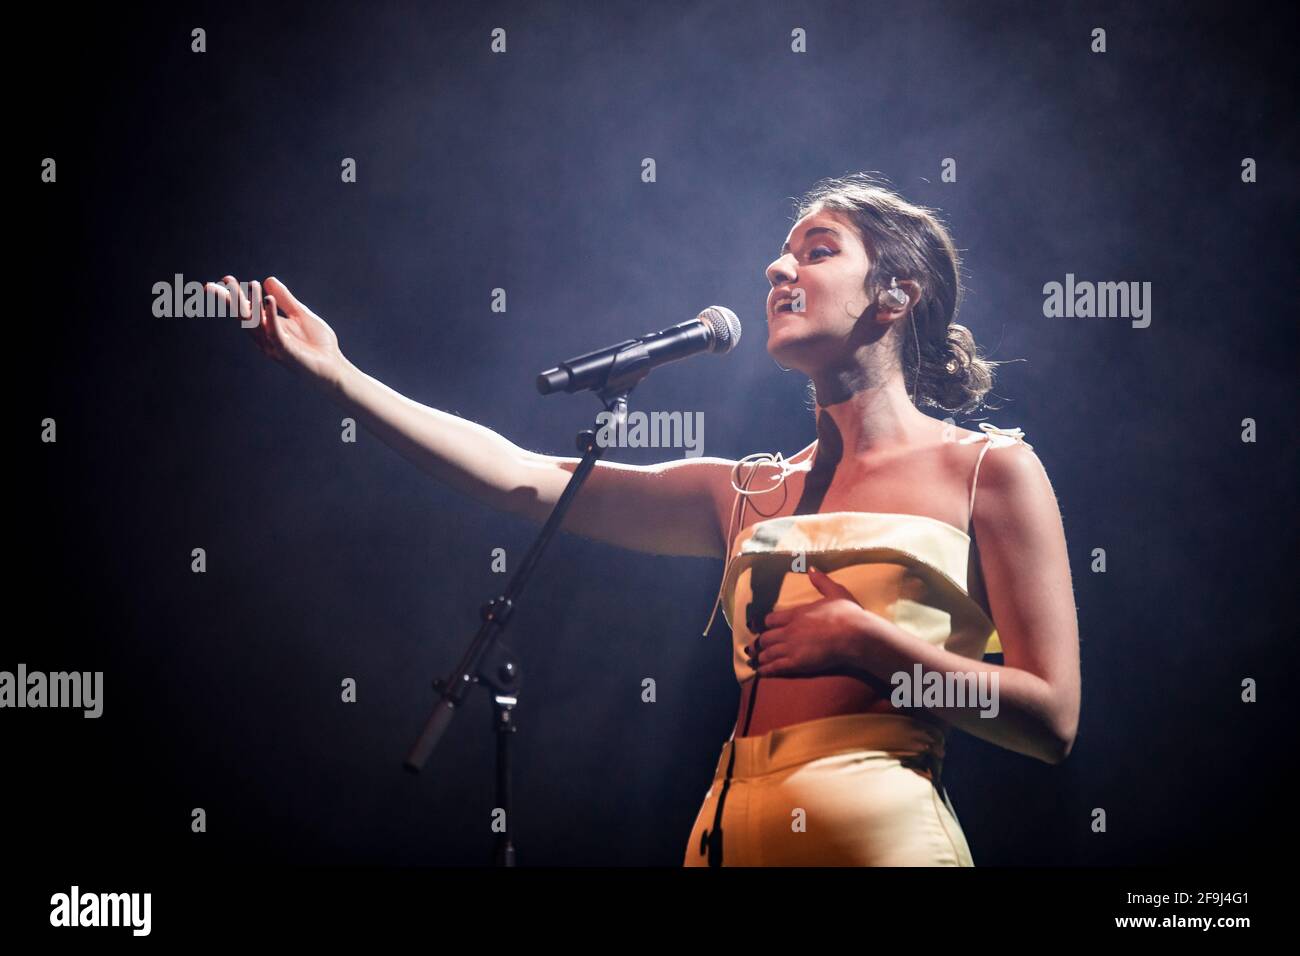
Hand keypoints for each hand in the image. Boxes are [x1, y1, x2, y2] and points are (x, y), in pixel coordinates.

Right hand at [205, 275, 346, 387]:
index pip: (247, 310)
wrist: (334, 366)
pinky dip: (270, 315)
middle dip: (233, 300)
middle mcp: (266, 337)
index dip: (234, 296)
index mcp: (268, 327)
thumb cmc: (317, 343)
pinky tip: (269, 298)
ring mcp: (274, 346)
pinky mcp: (286, 352)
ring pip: (257, 324)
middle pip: (245, 317)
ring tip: (251, 283)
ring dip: (253, 303)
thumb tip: (267, 279)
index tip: (223, 279)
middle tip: (223, 282)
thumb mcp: (300, 314)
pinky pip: (275, 332)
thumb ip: (285, 299)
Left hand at [746, 568, 877, 678]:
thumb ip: (821, 581)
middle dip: (760, 643)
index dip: (767, 624)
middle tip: (753, 647)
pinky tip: (760, 672)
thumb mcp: (835, 592)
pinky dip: (765, 670)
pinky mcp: (796, 663)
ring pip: (768, 652)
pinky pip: (775, 667)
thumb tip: (811, 568)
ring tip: (755, 661)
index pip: (771, 619)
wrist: (854, 635)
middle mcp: (789, 630)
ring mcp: (791, 647)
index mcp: (796, 613)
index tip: (764, 627)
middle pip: (766, 637)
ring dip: (760, 657)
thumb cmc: (847, 613)